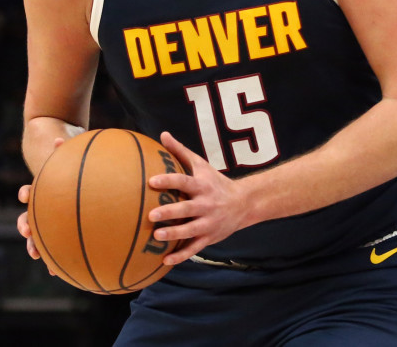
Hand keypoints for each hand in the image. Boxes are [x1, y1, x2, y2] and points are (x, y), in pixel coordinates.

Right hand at [16, 137, 66, 274]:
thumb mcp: (65, 155)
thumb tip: (59, 139)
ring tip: (35, 255)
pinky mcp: (59, 229)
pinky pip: (57, 245)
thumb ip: (61, 148)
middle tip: (26, 231)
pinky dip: (57, 257)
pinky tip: (59, 270)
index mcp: (44, 188)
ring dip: (35, 245)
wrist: (70, 173)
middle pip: (28, 215)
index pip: (31, 191)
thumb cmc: (69, 162)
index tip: (25, 196)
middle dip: (24, 224)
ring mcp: (50, 218)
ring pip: (38, 234)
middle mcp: (43, 205)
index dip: (27, 193)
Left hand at [148, 131, 253, 265]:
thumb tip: (162, 135)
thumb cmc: (215, 182)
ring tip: (156, 236)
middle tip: (151, 215)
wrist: (244, 203)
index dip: (169, 181)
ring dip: (174, 235)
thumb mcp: (201, 165)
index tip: (151, 181)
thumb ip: (180, 152)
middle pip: (186, 209)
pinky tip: (164, 261)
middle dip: (170, 212)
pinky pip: (194, 248)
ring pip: (190, 231)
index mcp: (202, 186)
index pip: (184, 182)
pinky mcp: (209, 238)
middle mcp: (206, 204)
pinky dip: (180, 256)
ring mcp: (208, 223)